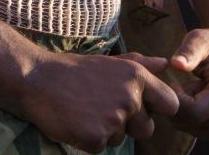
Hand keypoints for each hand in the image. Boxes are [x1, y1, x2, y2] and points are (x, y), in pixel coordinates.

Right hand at [16, 50, 179, 152]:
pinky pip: (100, 147)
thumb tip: (165, 64)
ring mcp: (113, 119)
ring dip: (105, 130)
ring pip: (120, 138)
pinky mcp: (95, 137)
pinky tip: (75, 121)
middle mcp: (129, 97)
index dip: (157, 110)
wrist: (38, 79)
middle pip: (147, 129)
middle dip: (130, 126)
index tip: (143, 108)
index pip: (170, 104)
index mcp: (136, 77)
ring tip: (84, 110)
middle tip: (103, 109)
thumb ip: (141, 64)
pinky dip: (87, 139)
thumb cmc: (74, 70)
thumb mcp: (109, 62)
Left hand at [165, 26, 208, 142]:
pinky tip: (198, 99)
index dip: (176, 98)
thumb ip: (190, 50)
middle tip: (183, 83)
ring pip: (189, 128)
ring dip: (182, 110)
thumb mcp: (203, 39)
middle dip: (178, 103)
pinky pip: (195, 130)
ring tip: (193, 89)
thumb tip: (175, 64)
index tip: (174, 82)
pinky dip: (189, 116)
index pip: (194, 111)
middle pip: (189, 122)